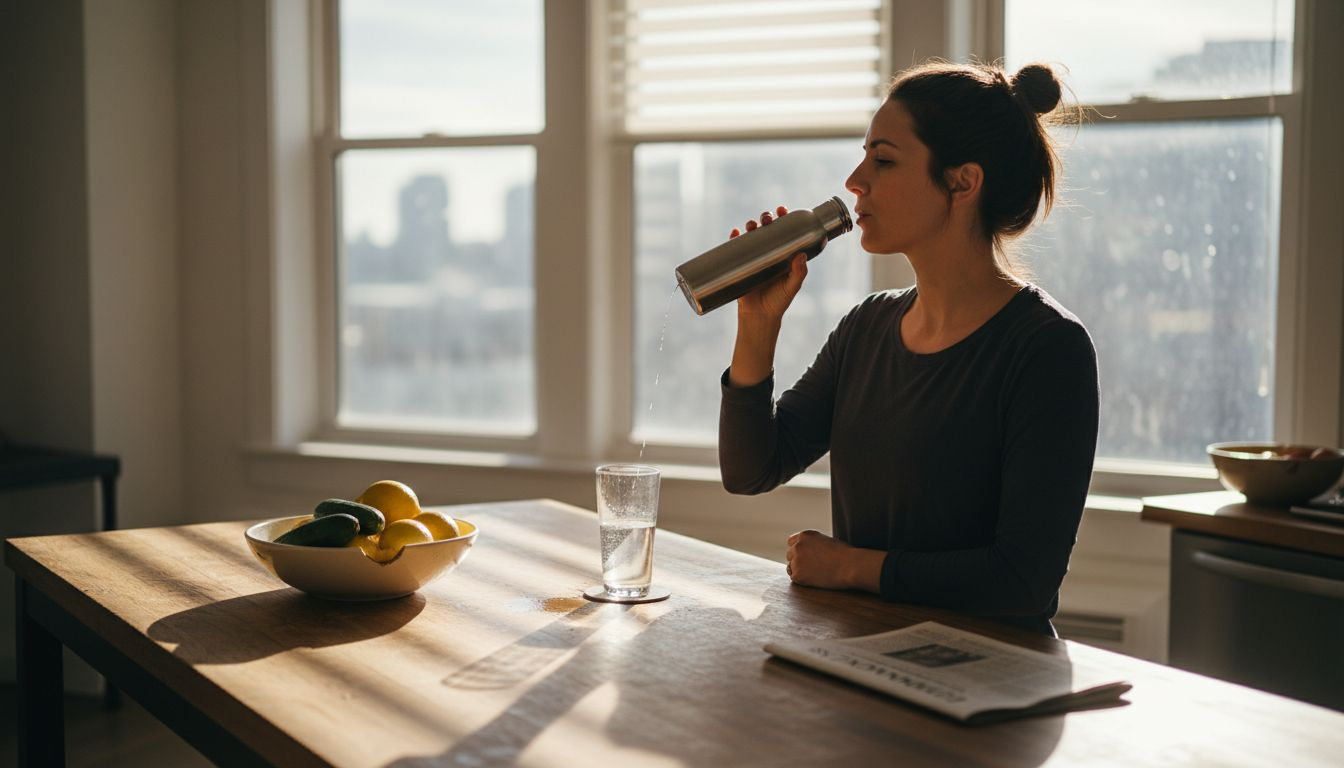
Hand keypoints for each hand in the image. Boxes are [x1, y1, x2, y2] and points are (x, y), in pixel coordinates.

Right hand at [731, 206, 807, 322]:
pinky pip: (734, 248)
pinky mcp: (739, 265)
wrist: (758, 317)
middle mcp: (768, 253)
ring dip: (750, 225)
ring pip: (751, 235)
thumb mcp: (792, 287)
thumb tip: (801, 255)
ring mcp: (753, 258)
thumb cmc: (778, 302)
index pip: (784, 231)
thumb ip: (798, 273)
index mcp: (783, 254)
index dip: (784, 218)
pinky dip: (733, 238)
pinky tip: (734, 233)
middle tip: (766, 218)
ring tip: (751, 225)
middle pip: (767, 229)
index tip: (783, 211)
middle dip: (766, 218)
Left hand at [785, 530, 855, 588]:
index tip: (805, 557)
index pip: (792, 542)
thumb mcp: (826, 541)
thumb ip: (813, 544)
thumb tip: (808, 552)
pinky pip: (794, 577)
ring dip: (799, 569)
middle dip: (798, 560)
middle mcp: (798, 546)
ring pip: (791, 566)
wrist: (850, 566)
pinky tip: (814, 579)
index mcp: (805, 535)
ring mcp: (796, 560)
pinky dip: (802, 579)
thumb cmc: (844, 554)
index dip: (799, 550)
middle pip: (790, 554)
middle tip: (811, 567)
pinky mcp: (798, 574)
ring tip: (814, 573)